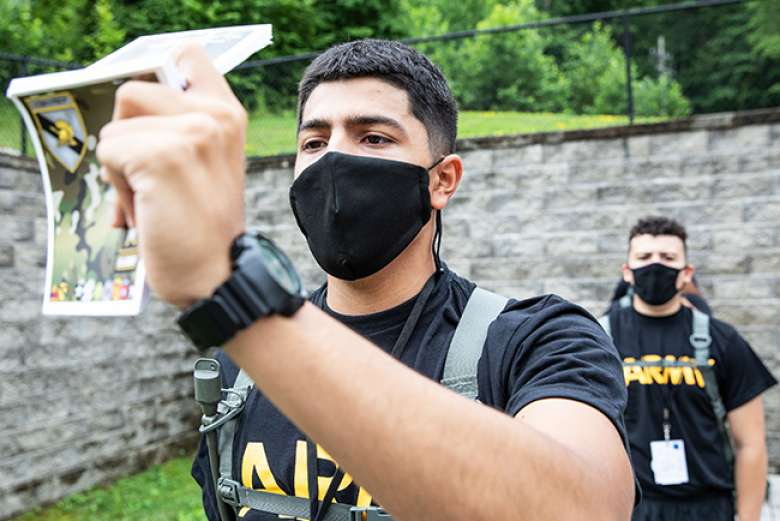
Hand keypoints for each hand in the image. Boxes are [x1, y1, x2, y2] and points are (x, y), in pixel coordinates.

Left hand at [97, 43, 246, 307]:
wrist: (221, 275)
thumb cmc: (203, 228)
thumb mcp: (204, 163)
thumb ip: (179, 126)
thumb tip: (123, 108)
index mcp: (228, 114)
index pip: (186, 55)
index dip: (155, 78)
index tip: (153, 119)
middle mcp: (216, 115)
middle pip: (132, 91)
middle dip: (127, 136)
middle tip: (152, 180)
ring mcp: (193, 132)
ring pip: (116, 126)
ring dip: (120, 168)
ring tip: (152, 200)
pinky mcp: (164, 155)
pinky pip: (108, 152)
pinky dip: (117, 188)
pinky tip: (146, 212)